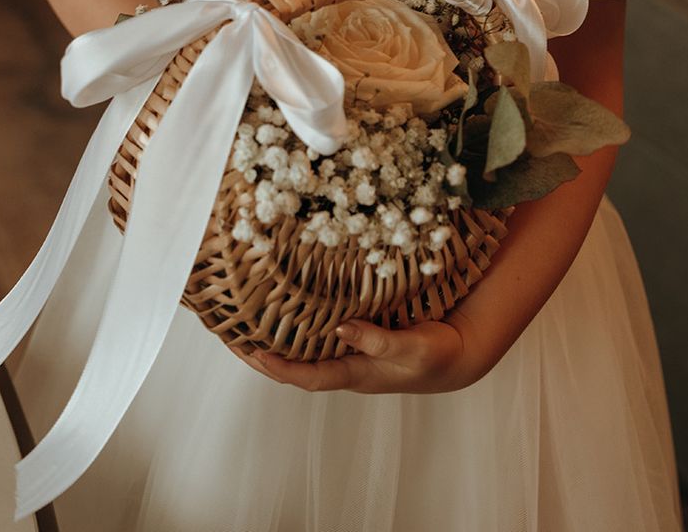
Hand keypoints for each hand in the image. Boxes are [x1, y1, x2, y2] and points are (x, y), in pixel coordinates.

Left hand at [229, 318, 480, 393]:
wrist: (456, 356)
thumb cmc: (435, 355)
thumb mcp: (411, 346)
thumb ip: (378, 339)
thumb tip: (341, 327)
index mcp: (356, 374)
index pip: (308, 377)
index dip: (279, 367)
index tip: (252, 353)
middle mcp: (346, 366)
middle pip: (295, 368)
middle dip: (262, 357)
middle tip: (231, 338)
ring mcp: (350, 355)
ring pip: (304, 352)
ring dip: (275, 341)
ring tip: (245, 324)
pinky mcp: (357, 340)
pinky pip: (319, 337)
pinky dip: (298, 327)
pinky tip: (286, 311)